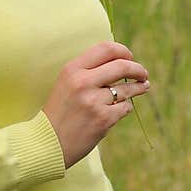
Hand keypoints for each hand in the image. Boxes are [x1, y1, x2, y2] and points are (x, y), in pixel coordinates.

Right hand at [42, 40, 150, 168]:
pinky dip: (124, 108)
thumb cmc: (59, 112)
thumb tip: (120, 61)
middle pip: (122, 66)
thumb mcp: (66, 84)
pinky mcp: (103, 119)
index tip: (130, 57)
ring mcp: (94, 101)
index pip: (105, 48)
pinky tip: (118, 110)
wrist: (47, 143)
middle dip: (138, 69)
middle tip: (143, 73)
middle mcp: (83, 82)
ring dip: (139, 88)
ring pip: (127, 89)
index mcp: (72, 69)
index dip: (123, 51)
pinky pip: (125, 108)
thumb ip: (88, 71)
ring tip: (143, 87)